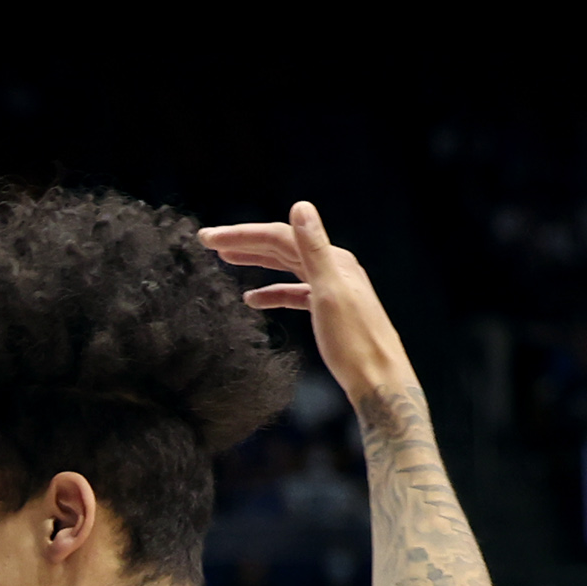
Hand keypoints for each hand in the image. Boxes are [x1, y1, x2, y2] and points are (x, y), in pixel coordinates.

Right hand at [197, 202, 414, 405]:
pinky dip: (272, 292)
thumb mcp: (330, 292)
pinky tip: (254, 299)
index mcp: (332, 259)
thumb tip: (300, 206)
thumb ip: (314, 248)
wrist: (377, 378)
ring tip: (227, 259)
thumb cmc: (355, 342)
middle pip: (281, 247)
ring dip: (255, 261)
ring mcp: (330, 288)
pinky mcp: (326, 310)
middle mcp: (332, 267)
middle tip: (209, 241)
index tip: (209, 238)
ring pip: (286, 267)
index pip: (280, 237)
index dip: (243, 234)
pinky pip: (293, 292)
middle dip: (244, 243)